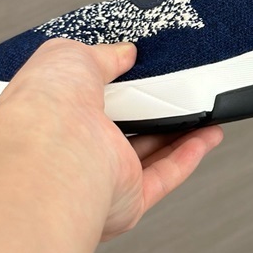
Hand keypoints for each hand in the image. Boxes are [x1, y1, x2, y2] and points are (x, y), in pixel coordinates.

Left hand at [0, 37, 222, 240]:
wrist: (55, 151)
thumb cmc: (45, 106)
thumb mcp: (70, 57)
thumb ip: (101, 55)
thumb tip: (123, 52)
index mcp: (52, 119)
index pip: (83, 103)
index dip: (111, 87)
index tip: (139, 71)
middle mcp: (75, 154)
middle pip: (121, 133)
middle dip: (148, 115)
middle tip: (174, 95)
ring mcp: (101, 179)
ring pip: (148, 157)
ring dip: (178, 136)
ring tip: (202, 115)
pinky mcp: (127, 201)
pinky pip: (165, 177)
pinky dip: (189, 156)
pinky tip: (207, 136)